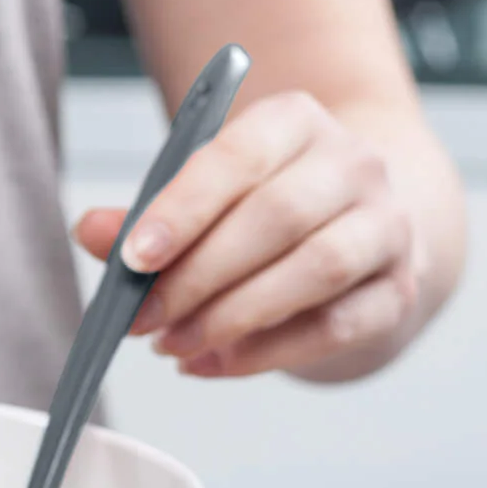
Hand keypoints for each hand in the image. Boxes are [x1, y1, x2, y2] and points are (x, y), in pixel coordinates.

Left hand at [73, 90, 420, 378]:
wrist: (357, 233)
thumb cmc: (259, 212)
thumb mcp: (201, 200)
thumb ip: (142, 219)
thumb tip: (90, 230)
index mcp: (295, 123)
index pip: (239, 157)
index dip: (182, 209)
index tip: (133, 260)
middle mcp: (354, 164)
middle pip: (276, 217)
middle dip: (196, 277)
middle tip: (142, 320)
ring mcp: (386, 226)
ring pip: (315, 269)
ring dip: (231, 316)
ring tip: (172, 345)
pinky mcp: (396, 290)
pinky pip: (334, 327)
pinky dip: (265, 353)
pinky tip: (211, 364)